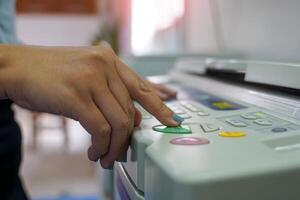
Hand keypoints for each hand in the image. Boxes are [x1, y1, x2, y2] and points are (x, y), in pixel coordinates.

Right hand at [0, 44, 182, 167]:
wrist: (16, 67)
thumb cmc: (51, 74)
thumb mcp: (86, 76)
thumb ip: (111, 93)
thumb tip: (132, 118)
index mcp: (109, 59)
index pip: (141, 85)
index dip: (159, 105)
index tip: (172, 120)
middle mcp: (104, 65)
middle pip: (129, 111)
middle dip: (127, 139)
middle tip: (121, 154)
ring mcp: (90, 78)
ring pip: (118, 122)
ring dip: (114, 146)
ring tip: (105, 157)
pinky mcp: (76, 95)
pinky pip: (100, 129)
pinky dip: (101, 146)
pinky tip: (94, 152)